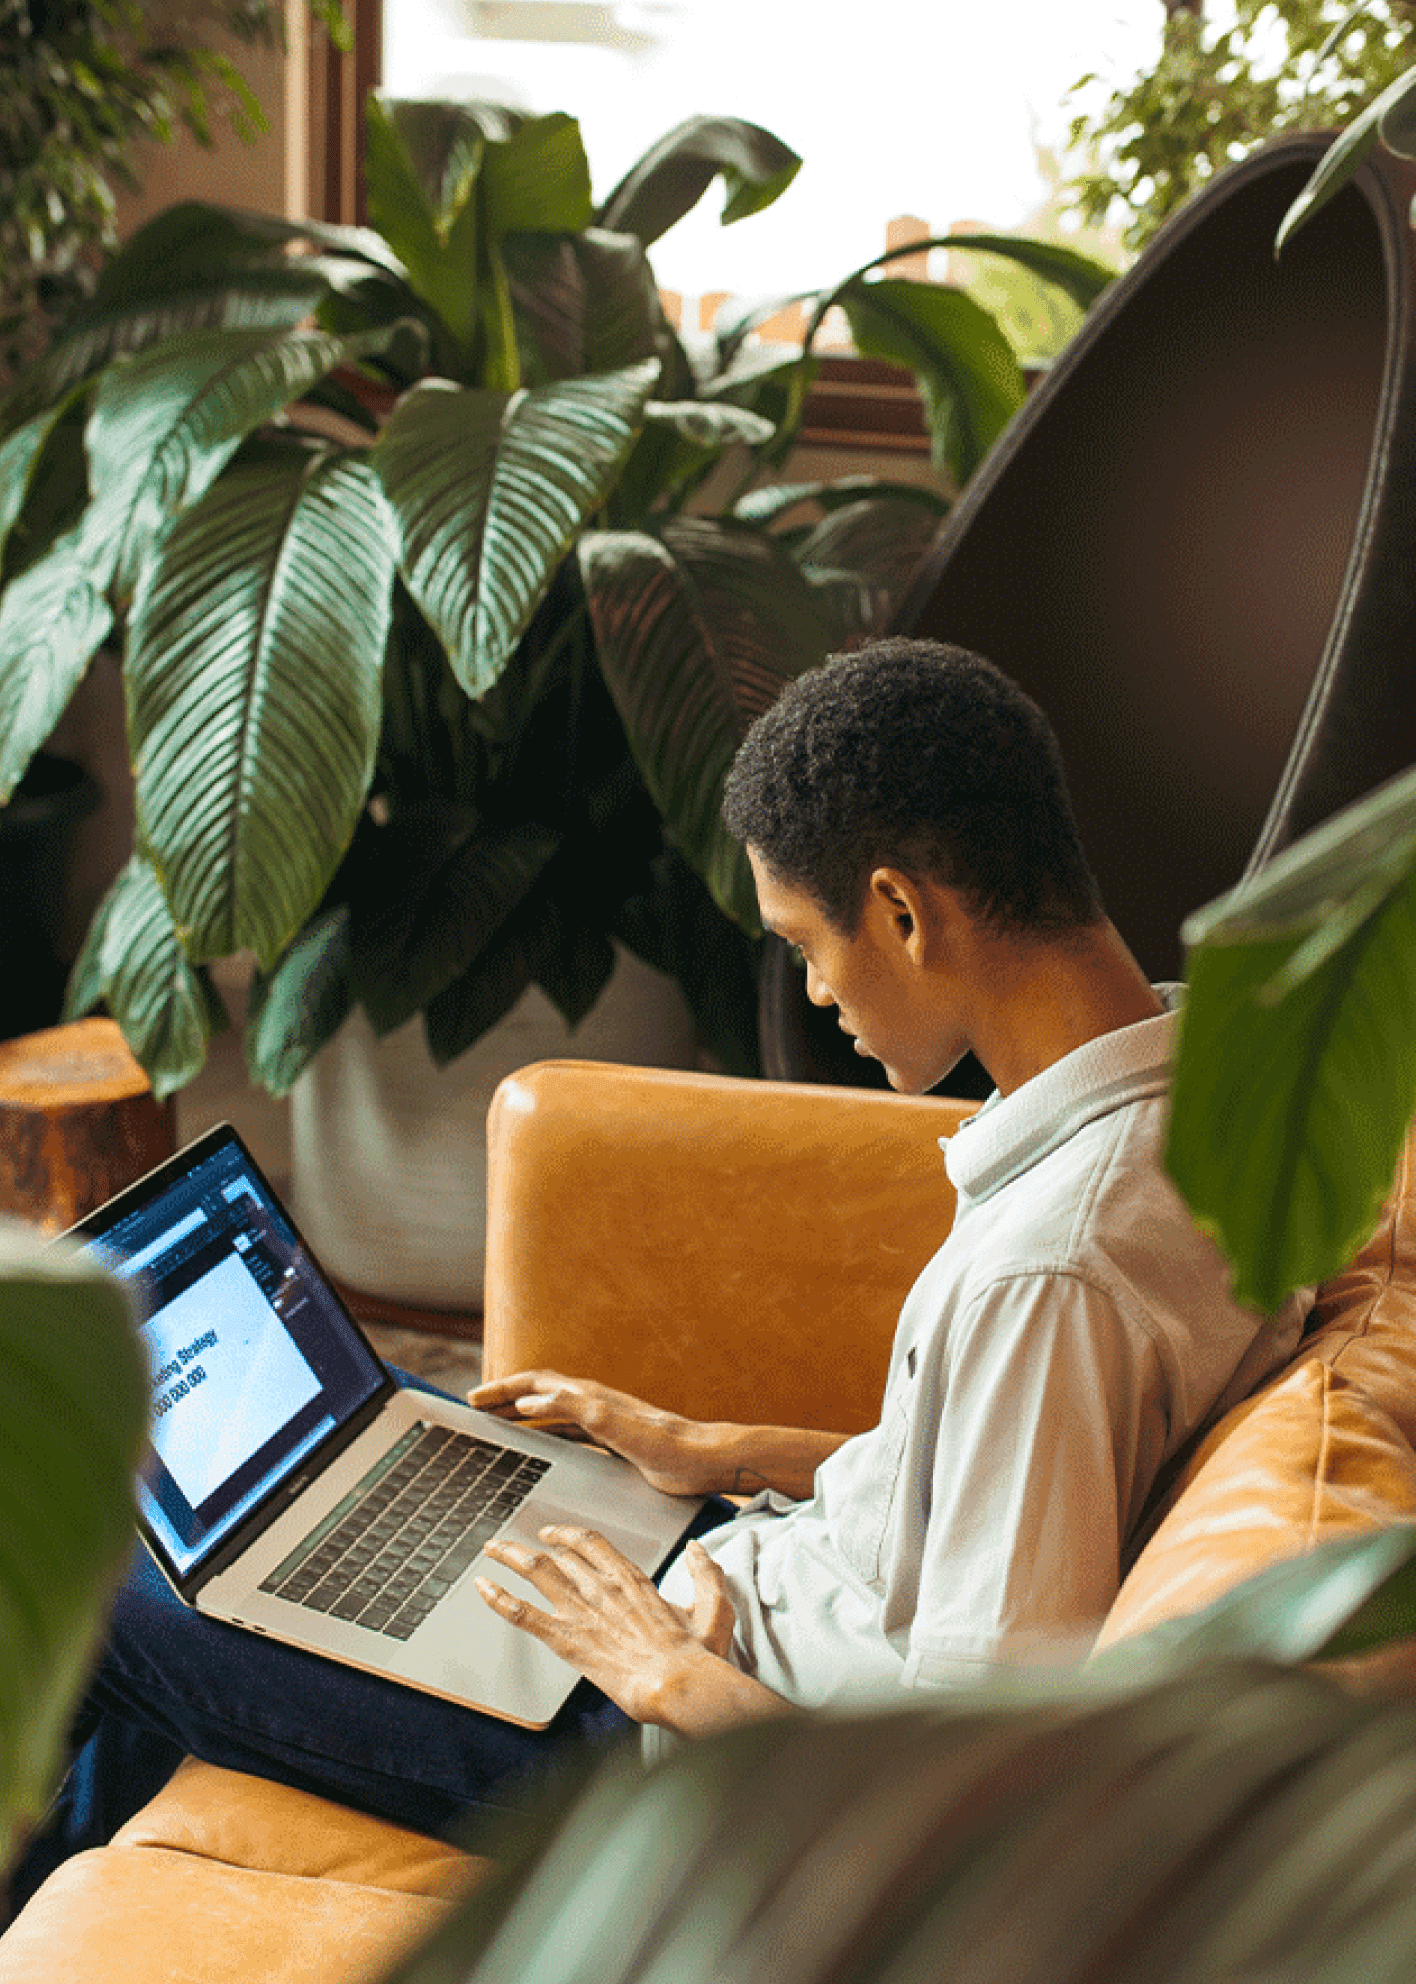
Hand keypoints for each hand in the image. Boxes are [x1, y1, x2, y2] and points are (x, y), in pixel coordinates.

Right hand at [469, 1371, 712, 1497]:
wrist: (703, 1460)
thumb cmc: (668, 1447)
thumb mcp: (617, 1428)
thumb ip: (575, 1411)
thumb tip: (532, 1401)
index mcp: (591, 1397)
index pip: (536, 1384)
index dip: (503, 1389)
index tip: (474, 1398)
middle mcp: (594, 1404)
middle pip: (539, 1393)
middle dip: (505, 1397)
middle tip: (475, 1407)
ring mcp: (602, 1421)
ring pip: (551, 1411)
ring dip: (522, 1413)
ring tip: (497, 1422)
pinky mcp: (612, 1440)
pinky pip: (567, 1431)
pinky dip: (544, 1432)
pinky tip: (538, 1445)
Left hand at [476, 1527, 740, 1726]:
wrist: (677, 1685)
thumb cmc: (696, 1655)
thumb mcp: (714, 1608)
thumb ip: (707, 1574)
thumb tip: (699, 1551)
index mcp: (631, 1578)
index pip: (590, 1542)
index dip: (566, 1534)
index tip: (552, 1534)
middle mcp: (601, 1587)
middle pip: (556, 1553)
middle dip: (528, 1544)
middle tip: (510, 1543)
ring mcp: (582, 1610)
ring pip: (536, 1571)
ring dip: (509, 1557)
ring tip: (490, 1550)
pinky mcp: (567, 1639)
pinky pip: (524, 1613)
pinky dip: (499, 1598)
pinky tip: (482, 1588)